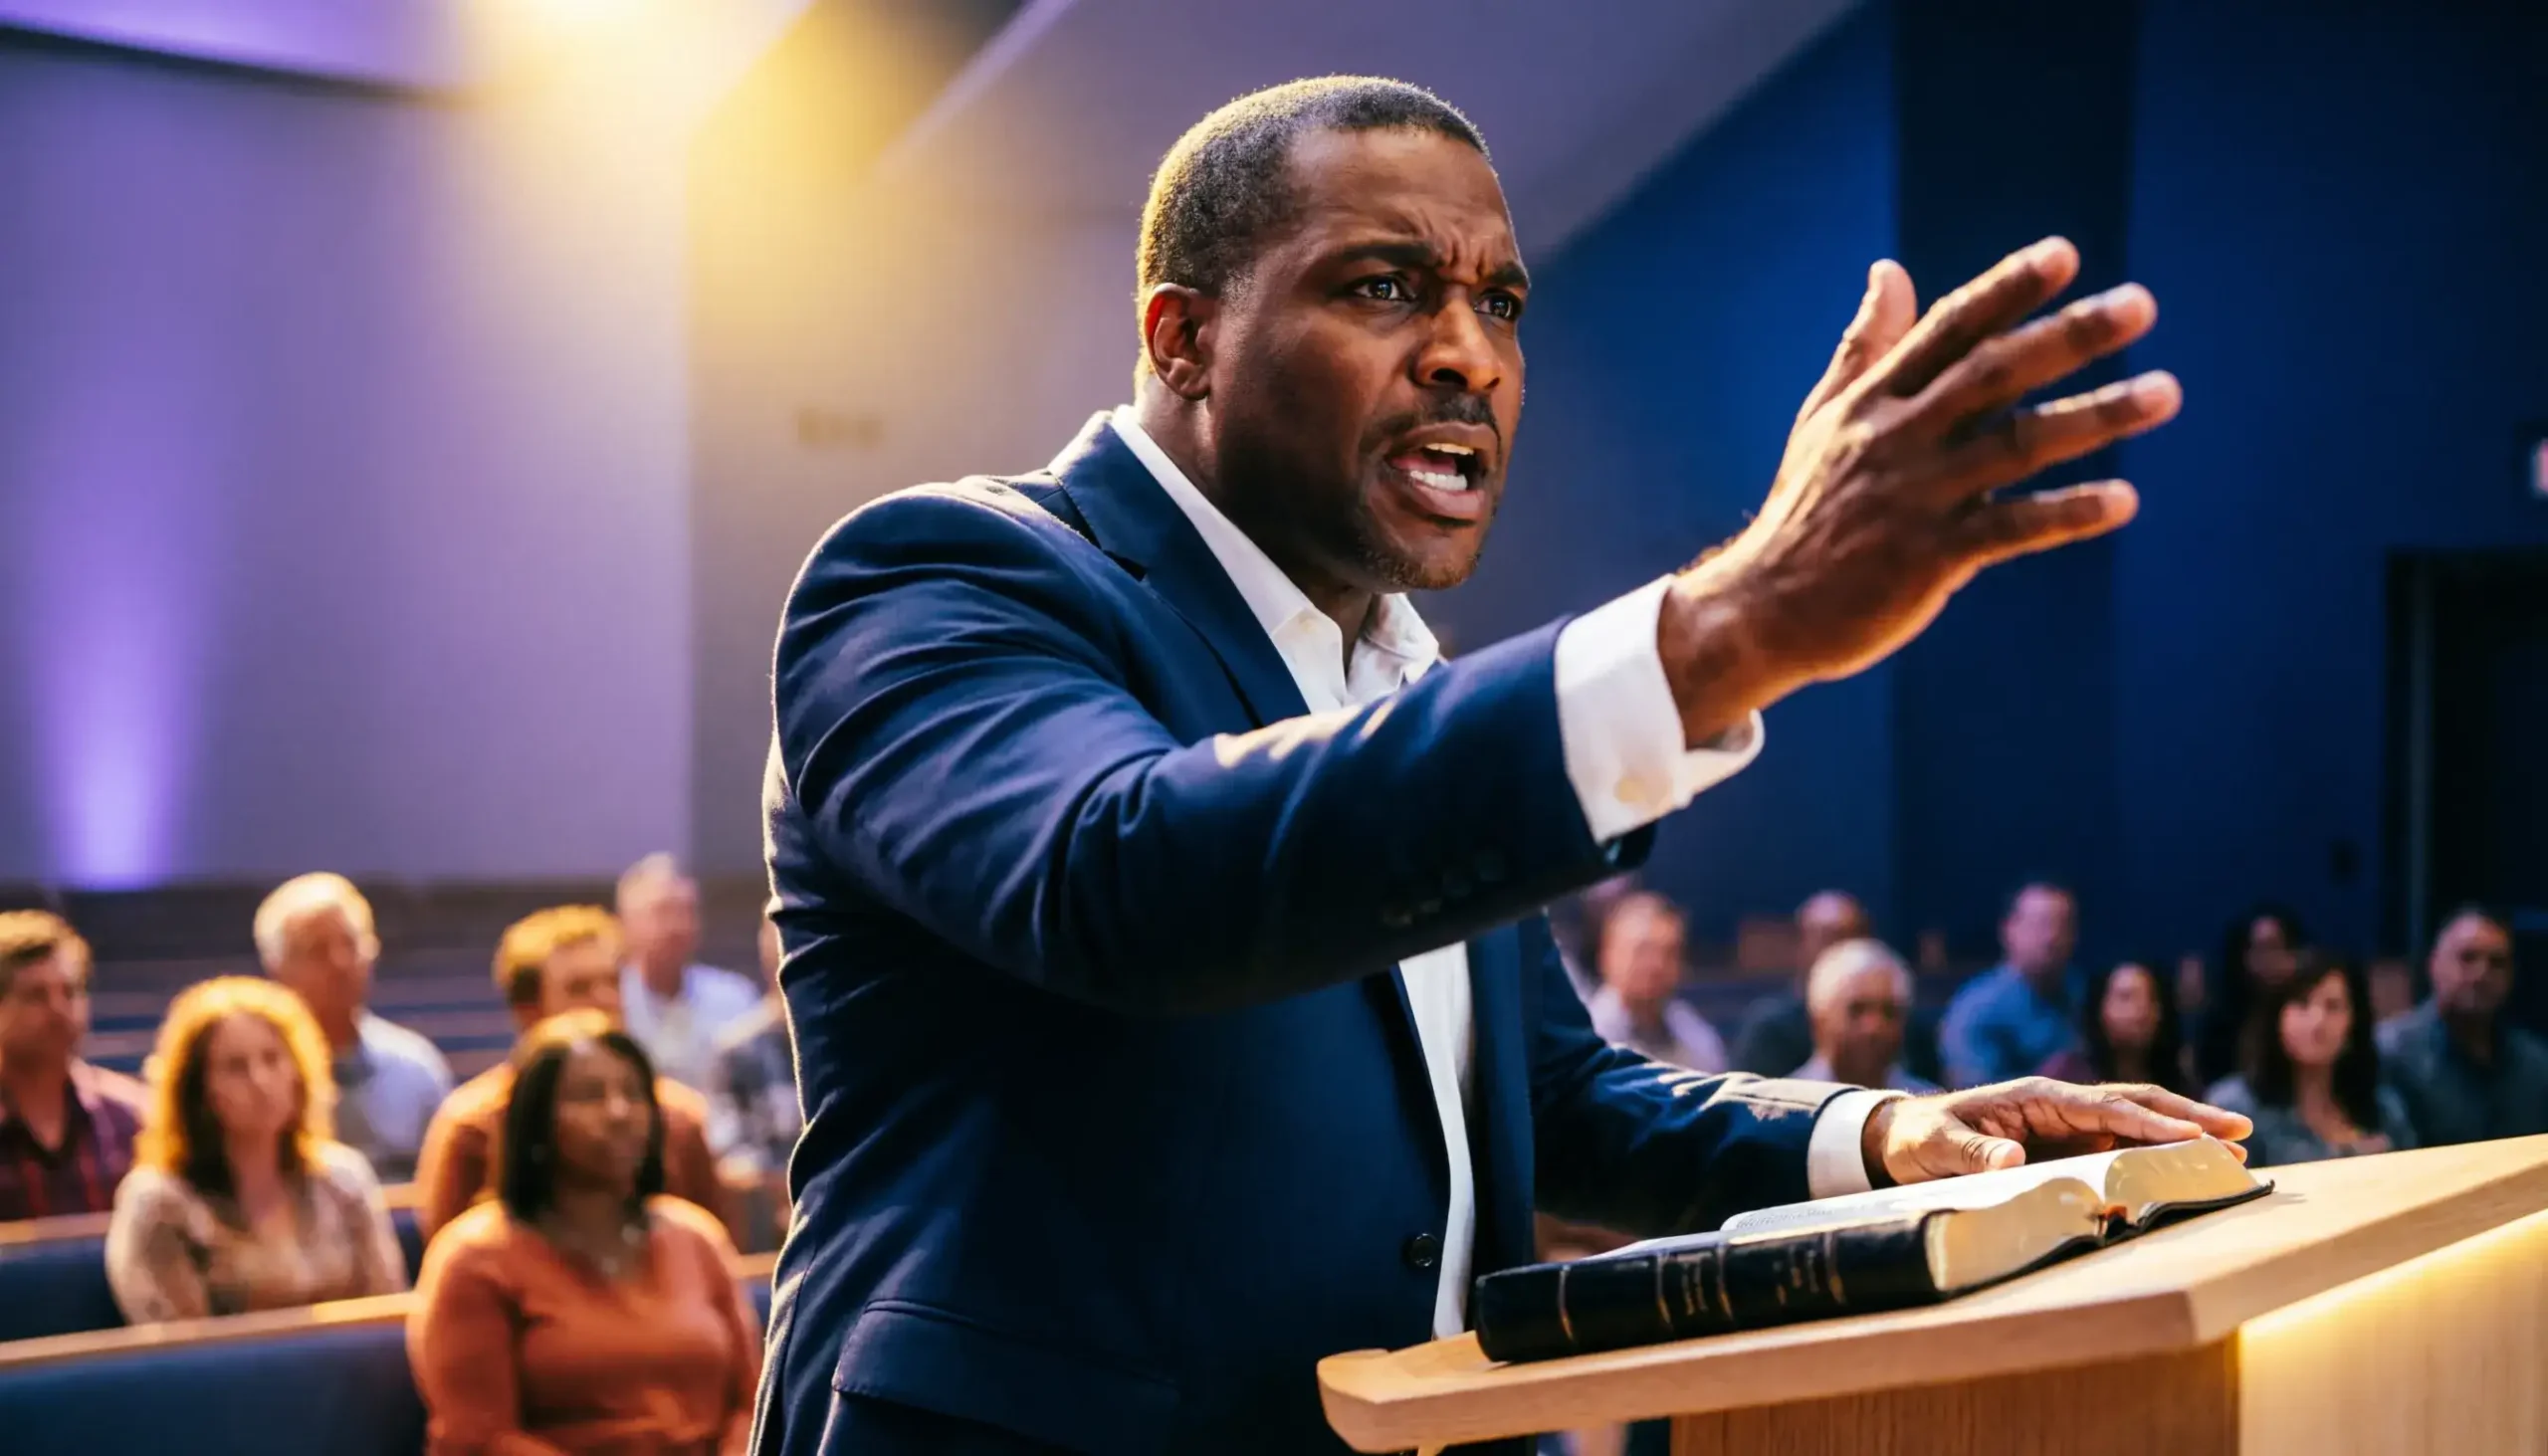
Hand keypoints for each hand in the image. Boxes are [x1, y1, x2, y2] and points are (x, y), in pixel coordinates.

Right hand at [1659, 238, 2179, 741]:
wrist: (1762, 609)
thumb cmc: (1804, 510)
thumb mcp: (1824, 419)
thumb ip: (1865, 346)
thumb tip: (1889, 270)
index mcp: (1874, 400)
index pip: (1948, 330)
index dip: (2006, 290)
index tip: (2065, 255)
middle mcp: (1897, 438)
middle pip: (1993, 373)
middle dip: (2069, 336)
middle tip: (2142, 305)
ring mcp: (1915, 497)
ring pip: (2017, 445)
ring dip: (2096, 418)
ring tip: (2164, 393)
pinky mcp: (1929, 558)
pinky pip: (2011, 529)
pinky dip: (2066, 513)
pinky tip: (2122, 501)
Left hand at [1859, 1078, 2252, 1185]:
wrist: (1901, 1139)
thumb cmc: (1919, 1138)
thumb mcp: (1935, 1145)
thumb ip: (1970, 1151)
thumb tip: (2010, 1157)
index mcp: (2036, 1097)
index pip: (2104, 1106)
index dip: (2149, 1121)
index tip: (2192, 1133)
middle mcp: (2061, 1107)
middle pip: (2135, 1105)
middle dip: (2188, 1115)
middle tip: (2241, 1131)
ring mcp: (2067, 1128)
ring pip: (2136, 1127)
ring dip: (2183, 1135)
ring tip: (2235, 1151)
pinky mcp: (2066, 1149)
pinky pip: (2118, 1152)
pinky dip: (2155, 1159)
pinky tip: (2186, 1173)